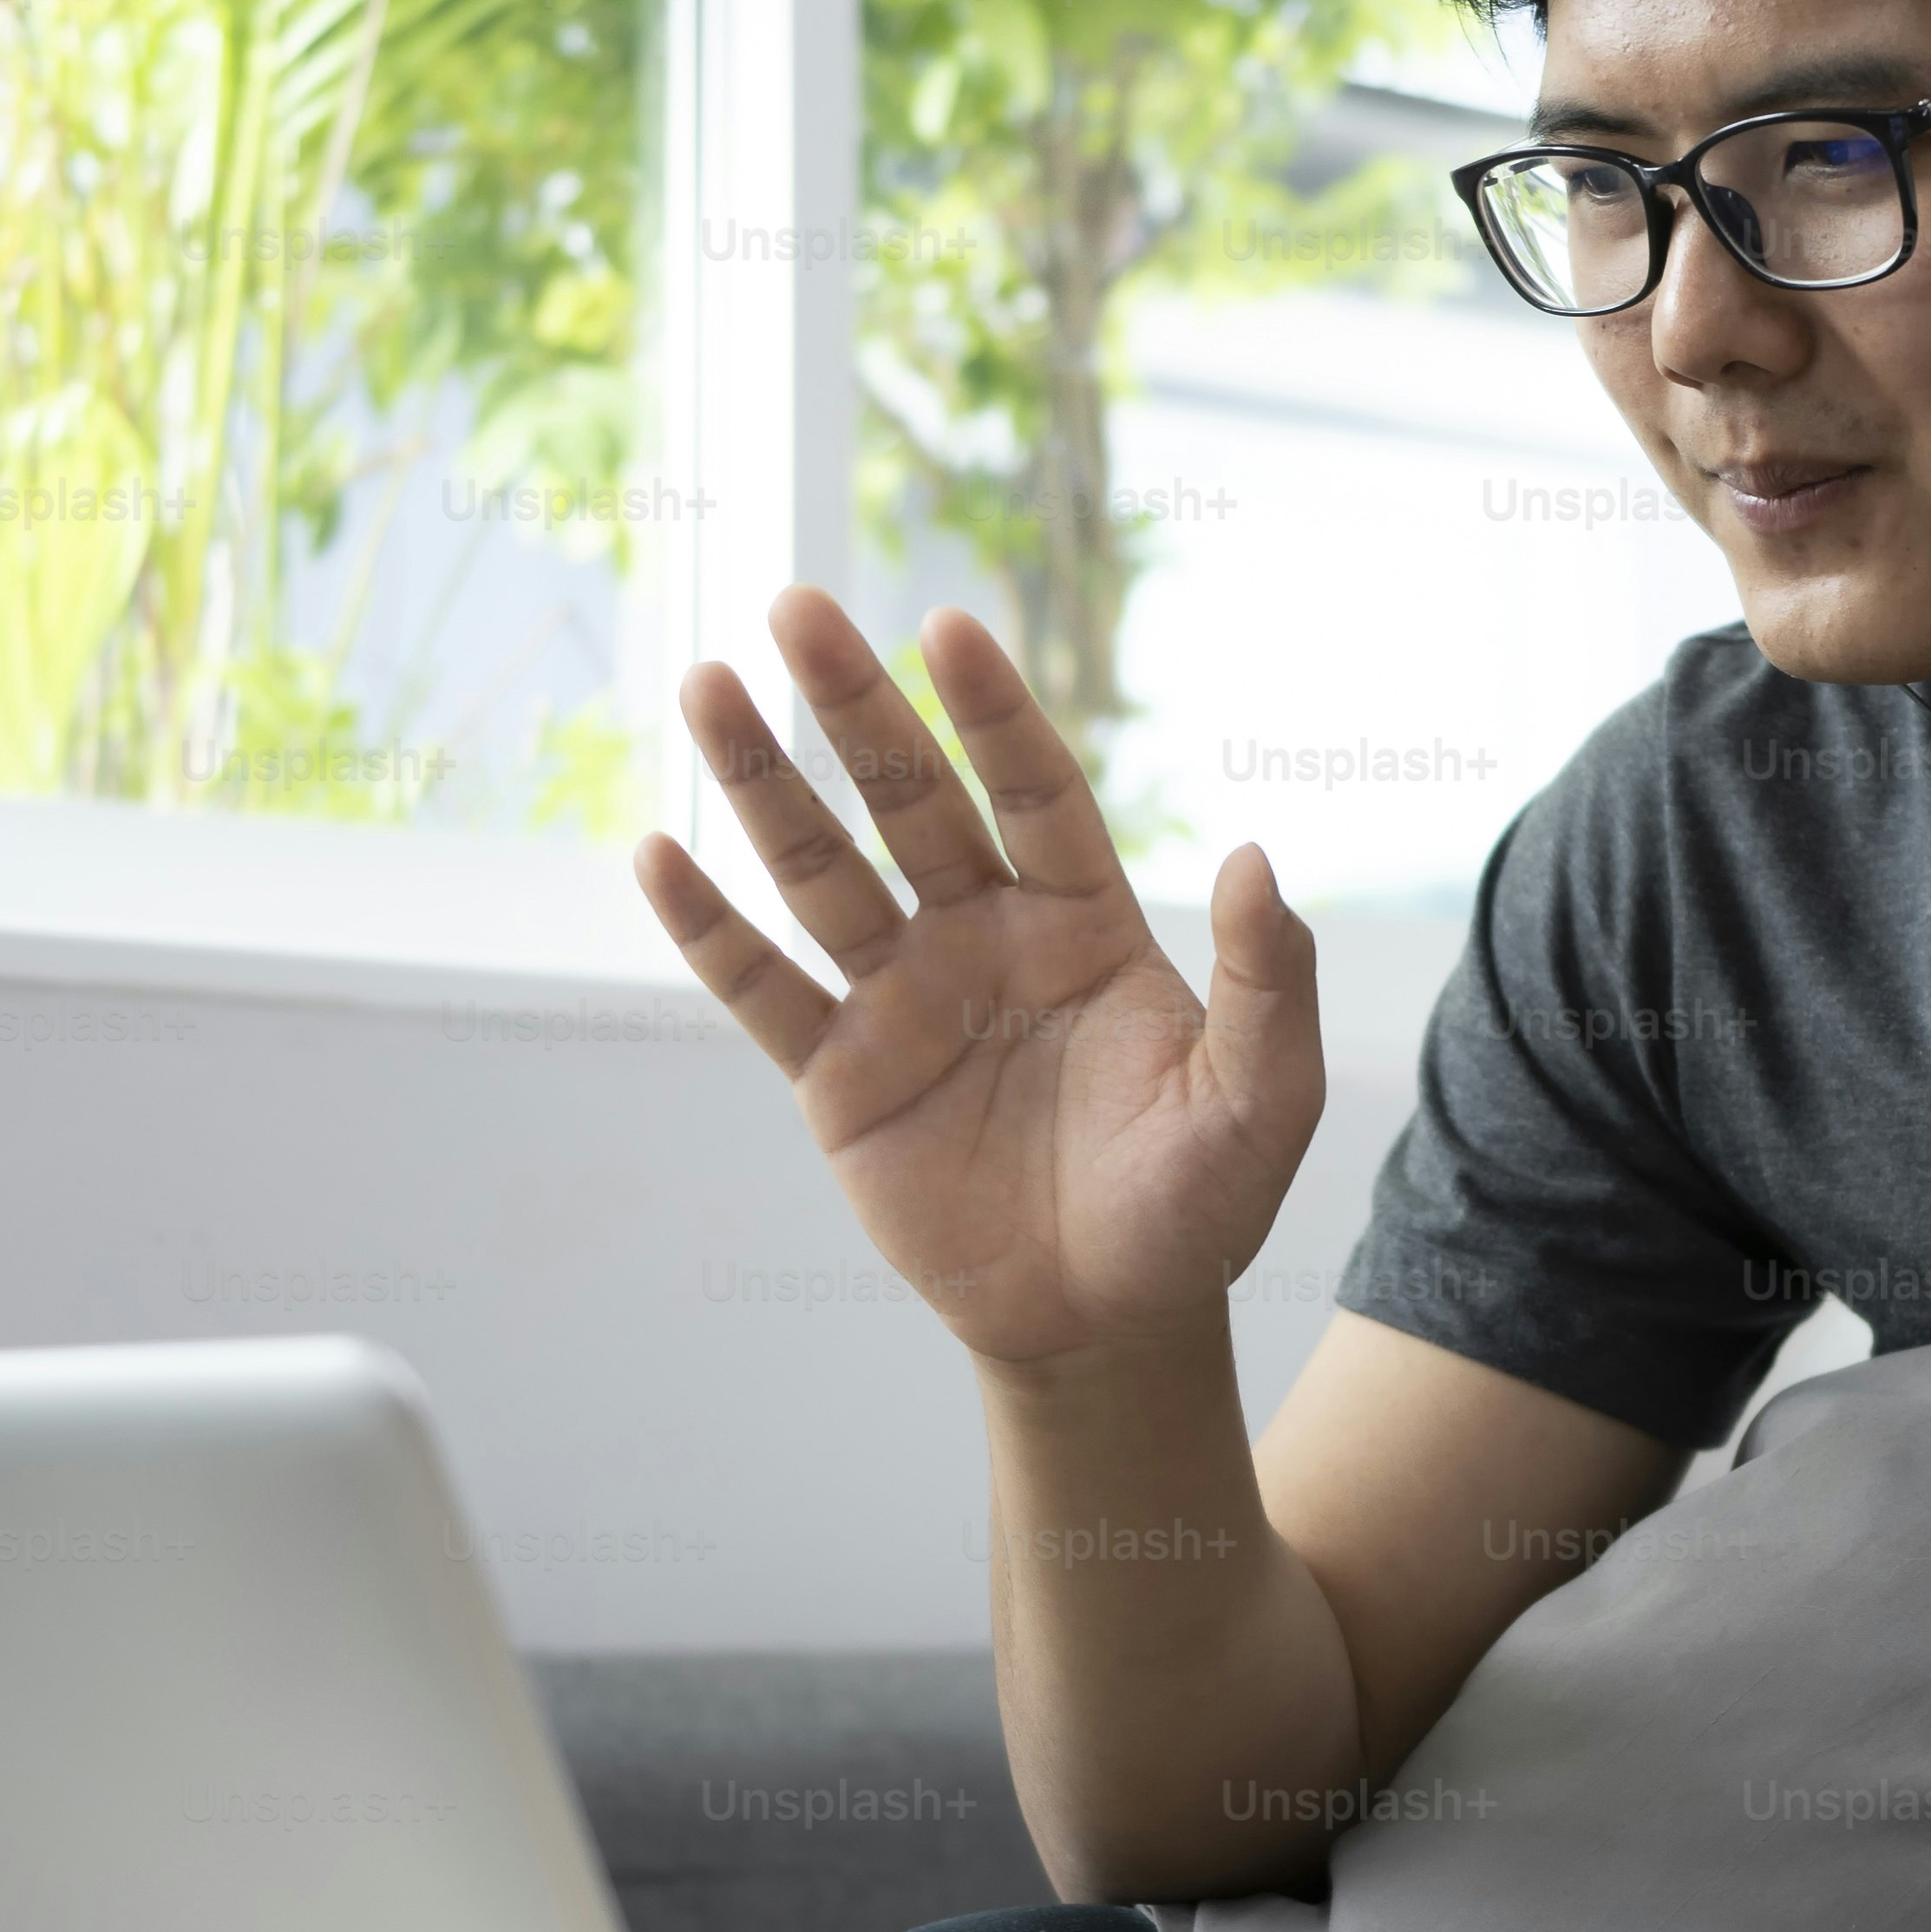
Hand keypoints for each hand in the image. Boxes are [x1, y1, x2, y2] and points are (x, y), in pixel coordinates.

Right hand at [632, 591, 1323, 1371]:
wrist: (1104, 1325)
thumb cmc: (1194, 1207)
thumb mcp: (1263, 1100)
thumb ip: (1272, 983)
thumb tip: (1257, 856)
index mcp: (1083, 924)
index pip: (1035, 790)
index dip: (994, 713)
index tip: (948, 625)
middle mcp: (982, 939)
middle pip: (910, 801)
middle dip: (855, 706)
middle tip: (796, 606)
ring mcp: (902, 1001)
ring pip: (820, 872)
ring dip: (761, 783)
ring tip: (707, 685)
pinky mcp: (839, 1078)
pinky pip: (763, 991)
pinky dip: (709, 928)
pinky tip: (658, 853)